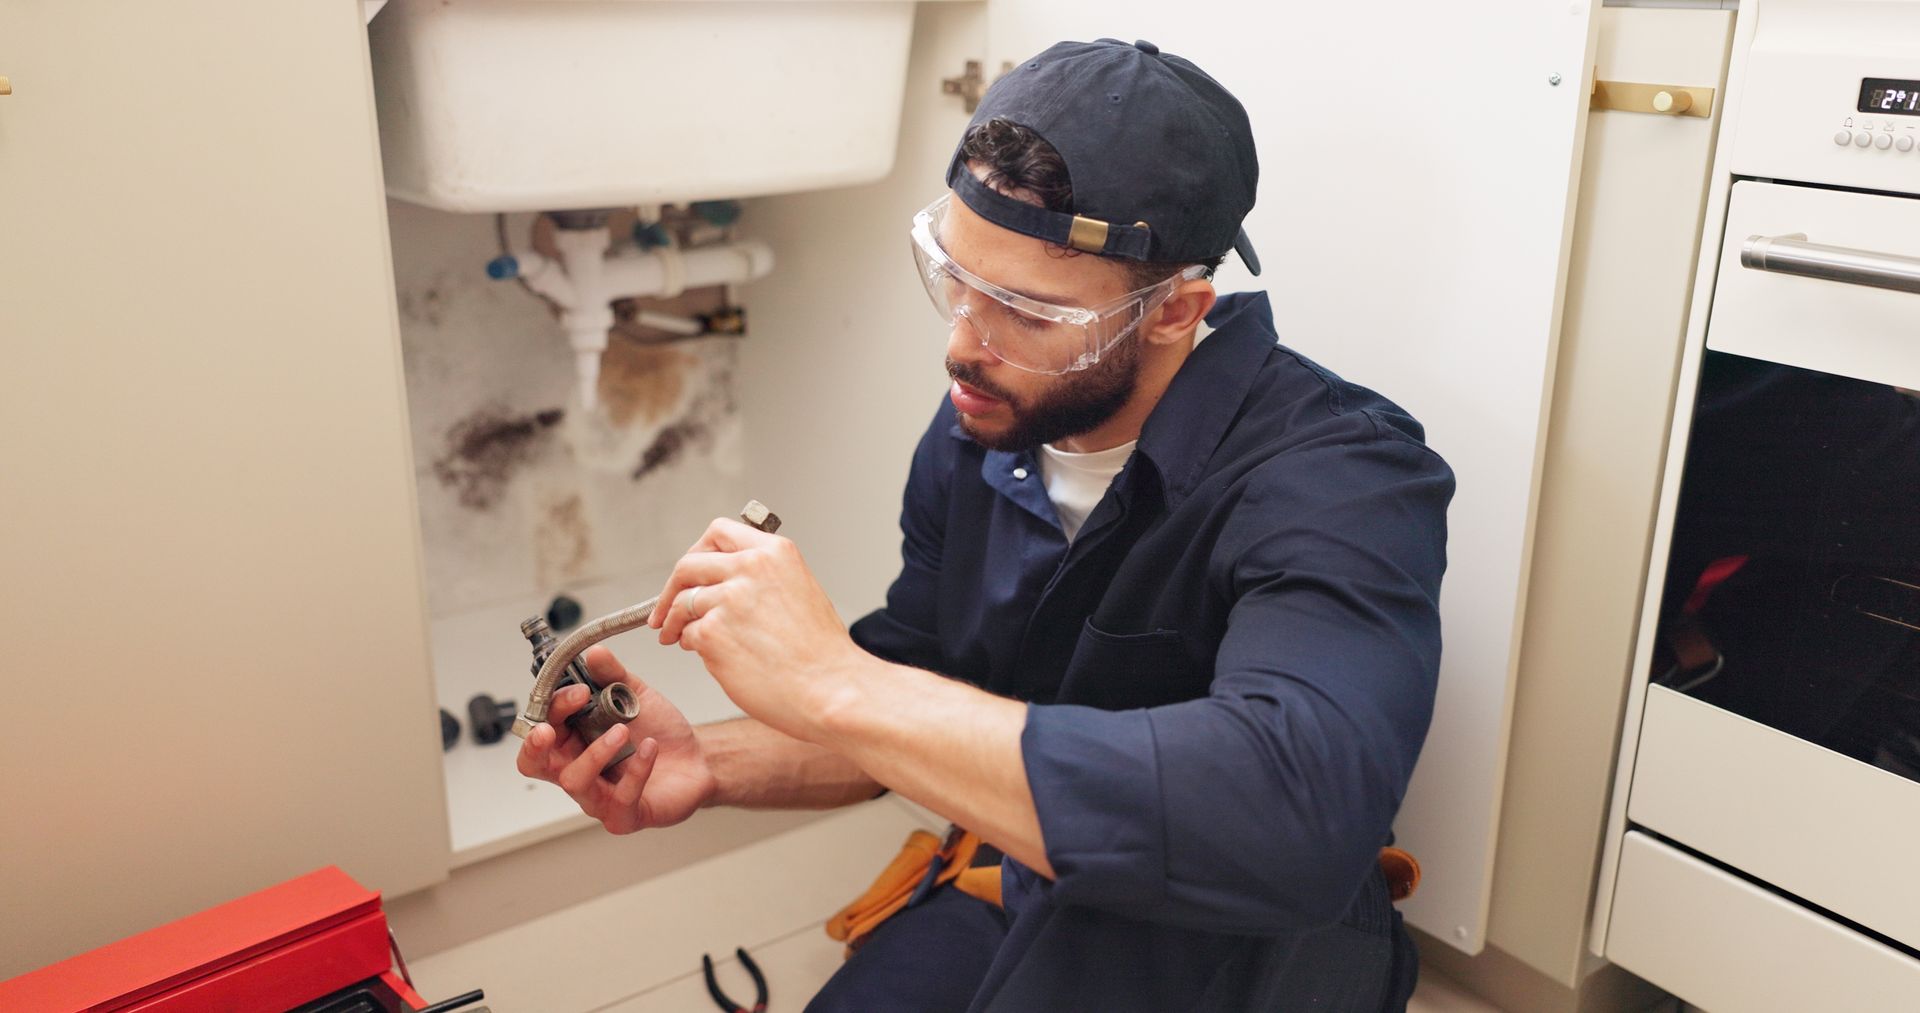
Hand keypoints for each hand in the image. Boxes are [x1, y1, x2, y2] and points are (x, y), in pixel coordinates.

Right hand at [515, 646, 716, 833]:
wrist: (698, 758)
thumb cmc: (658, 732)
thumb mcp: (634, 696)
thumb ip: (613, 675)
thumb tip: (594, 653)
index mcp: (571, 741)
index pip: (539, 728)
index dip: (549, 710)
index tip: (576, 691)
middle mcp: (576, 769)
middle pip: (534, 764)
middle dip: (536, 745)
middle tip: (550, 727)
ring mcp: (597, 798)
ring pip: (574, 781)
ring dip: (594, 752)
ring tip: (621, 731)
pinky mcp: (623, 816)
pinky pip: (620, 798)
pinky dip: (636, 771)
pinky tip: (649, 748)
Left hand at [648, 517, 867, 740]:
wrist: (831, 689)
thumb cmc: (821, 653)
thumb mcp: (800, 590)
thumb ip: (762, 576)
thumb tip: (722, 583)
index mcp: (775, 552)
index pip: (718, 532)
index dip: (697, 552)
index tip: (690, 573)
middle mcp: (750, 568)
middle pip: (688, 564)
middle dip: (671, 589)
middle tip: (665, 609)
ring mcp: (729, 599)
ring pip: (682, 603)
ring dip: (674, 622)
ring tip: (676, 637)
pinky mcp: (713, 633)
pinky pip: (687, 635)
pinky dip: (691, 646)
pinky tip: (708, 656)